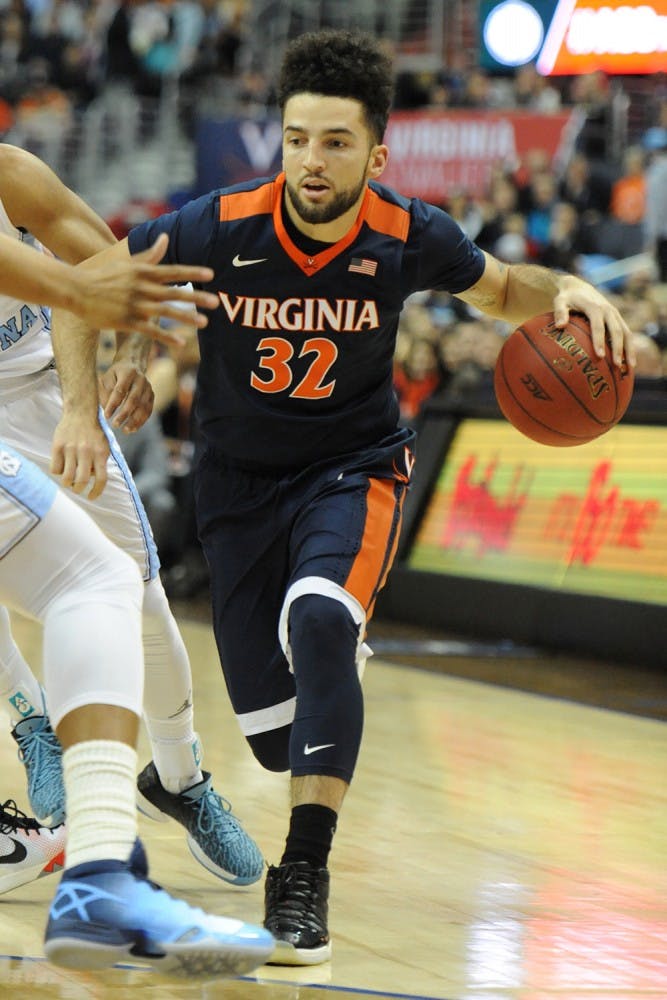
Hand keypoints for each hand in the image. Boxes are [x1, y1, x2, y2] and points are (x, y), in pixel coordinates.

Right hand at [50, 410, 108, 500]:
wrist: (81, 412)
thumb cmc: (94, 433)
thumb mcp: (104, 447)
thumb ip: (100, 464)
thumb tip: (93, 482)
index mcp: (101, 453)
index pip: (101, 479)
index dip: (97, 492)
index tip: (91, 497)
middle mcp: (86, 451)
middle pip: (82, 480)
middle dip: (79, 489)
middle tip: (77, 488)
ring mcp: (71, 448)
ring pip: (67, 477)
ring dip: (67, 483)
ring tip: (68, 480)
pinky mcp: (58, 446)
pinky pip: (55, 469)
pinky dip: (58, 472)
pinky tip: (61, 467)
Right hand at [76, 234, 218, 342]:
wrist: (76, 290)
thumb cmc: (104, 276)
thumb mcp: (127, 263)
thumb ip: (150, 255)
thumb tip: (166, 238)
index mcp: (142, 272)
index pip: (172, 271)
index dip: (192, 273)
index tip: (211, 274)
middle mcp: (140, 288)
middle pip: (173, 293)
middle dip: (196, 298)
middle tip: (216, 303)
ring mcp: (133, 305)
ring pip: (165, 312)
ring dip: (185, 318)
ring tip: (204, 323)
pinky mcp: (125, 321)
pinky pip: (150, 330)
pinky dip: (166, 337)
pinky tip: (181, 343)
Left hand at [99, 361, 154, 432]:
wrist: (132, 366)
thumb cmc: (115, 375)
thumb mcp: (106, 379)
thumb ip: (105, 393)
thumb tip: (106, 413)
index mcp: (128, 373)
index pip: (120, 390)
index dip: (113, 404)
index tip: (106, 416)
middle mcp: (141, 380)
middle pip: (133, 399)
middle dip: (124, 414)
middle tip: (115, 425)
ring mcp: (148, 388)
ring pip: (143, 407)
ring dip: (134, 420)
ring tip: (125, 430)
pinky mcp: (152, 396)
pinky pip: (148, 411)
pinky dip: (141, 421)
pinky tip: (133, 429)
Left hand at [553, 277, 635, 367]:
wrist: (578, 287)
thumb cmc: (566, 298)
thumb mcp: (559, 301)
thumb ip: (559, 312)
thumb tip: (559, 326)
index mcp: (595, 307)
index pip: (598, 326)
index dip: (599, 340)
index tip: (599, 356)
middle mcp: (608, 310)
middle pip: (617, 331)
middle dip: (618, 348)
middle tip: (616, 365)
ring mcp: (615, 314)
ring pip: (627, 332)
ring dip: (629, 350)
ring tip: (629, 368)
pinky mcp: (617, 318)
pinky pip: (626, 333)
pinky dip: (629, 347)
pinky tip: (627, 363)